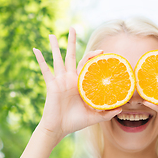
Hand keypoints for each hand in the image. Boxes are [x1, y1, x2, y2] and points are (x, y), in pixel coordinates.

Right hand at [33, 28, 121, 143]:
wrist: (59, 129)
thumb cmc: (75, 122)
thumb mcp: (94, 117)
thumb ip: (107, 112)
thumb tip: (121, 109)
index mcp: (80, 83)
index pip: (87, 65)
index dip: (93, 57)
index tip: (102, 51)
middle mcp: (70, 79)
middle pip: (72, 56)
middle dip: (73, 42)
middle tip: (73, 28)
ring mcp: (60, 80)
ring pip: (58, 59)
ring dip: (55, 46)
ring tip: (52, 34)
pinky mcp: (52, 85)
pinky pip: (45, 70)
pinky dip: (40, 60)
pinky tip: (35, 49)